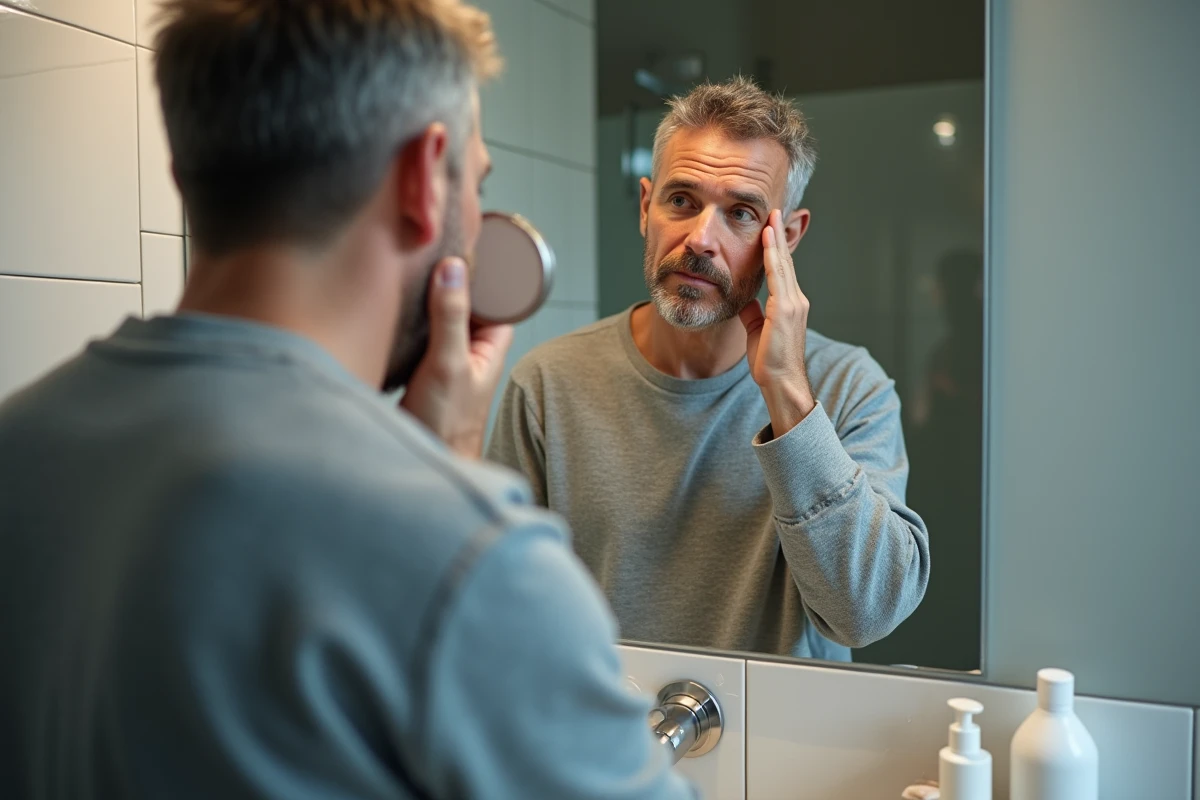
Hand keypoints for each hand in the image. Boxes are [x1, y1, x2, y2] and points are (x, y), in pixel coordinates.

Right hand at [400, 258, 513, 458]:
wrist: (427, 462)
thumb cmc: (446, 424)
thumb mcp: (447, 364)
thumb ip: (452, 317)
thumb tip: (454, 268)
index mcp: (489, 345)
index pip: (494, 295)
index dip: (480, 271)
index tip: (460, 242)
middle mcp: (470, 349)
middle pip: (464, 302)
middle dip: (448, 280)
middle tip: (426, 248)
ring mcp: (446, 358)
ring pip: (440, 318)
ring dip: (425, 300)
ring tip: (406, 269)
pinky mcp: (422, 369)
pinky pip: (419, 334)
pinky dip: (409, 321)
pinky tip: (393, 307)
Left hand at [739, 209, 815, 436]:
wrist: (780, 383)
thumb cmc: (770, 362)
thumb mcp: (758, 331)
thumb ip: (753, 314)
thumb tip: (745, 301)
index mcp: (789, 305)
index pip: (781, 270)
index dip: (774, 248)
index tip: (768, 227)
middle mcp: (795, 300)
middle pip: (785, 261)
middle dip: (778, 235)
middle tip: (773, 211)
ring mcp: (793, 304)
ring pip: (783, 264)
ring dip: (776, 239)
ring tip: (770, 217)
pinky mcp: (786, 310)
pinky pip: (778, 276)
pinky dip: (773, 256)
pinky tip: (767, 241)